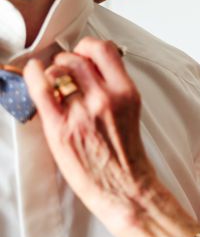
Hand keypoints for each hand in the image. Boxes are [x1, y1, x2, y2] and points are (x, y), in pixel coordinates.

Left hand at [24, 37, 154, 236]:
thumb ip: (113, 90)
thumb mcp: (130, 113)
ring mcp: (82, 113)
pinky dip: (32, 75)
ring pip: (58, 72)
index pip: (103, 50)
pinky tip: (32, 74)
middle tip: (63, 72)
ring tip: (52, 83)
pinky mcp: (61, 129)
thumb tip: (88, 70)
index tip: (82, 54)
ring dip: (51, 72)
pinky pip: (40, 89)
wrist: (126, 189)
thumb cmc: (127, 156)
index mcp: (127, 93)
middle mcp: (106, 98)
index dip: (87, 47)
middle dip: (66, 60)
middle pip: (76, 58)